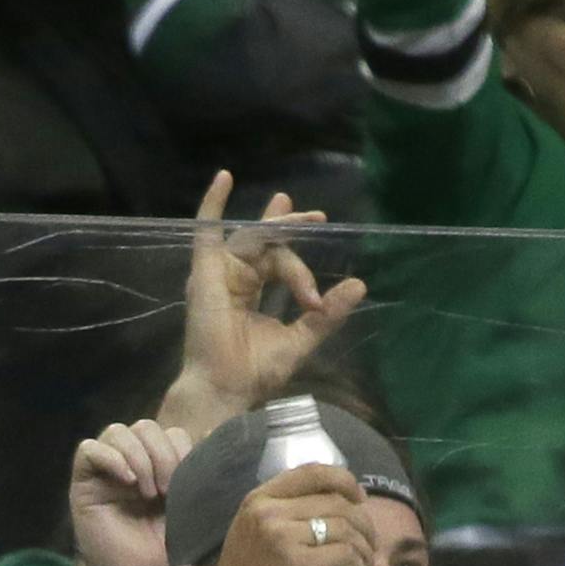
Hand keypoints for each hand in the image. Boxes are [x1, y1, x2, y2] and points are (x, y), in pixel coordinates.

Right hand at [71, 420, 192, 565]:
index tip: (186, 484)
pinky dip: (109, 458)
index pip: (170, 432)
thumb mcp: (194, 506)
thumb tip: (213, 431)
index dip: (180, 450)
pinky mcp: (83, 483)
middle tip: (166, 490)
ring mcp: (106, 472)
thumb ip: (201, 471)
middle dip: (162, 454)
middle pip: (145, 427)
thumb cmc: (170, 552)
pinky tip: (126, 482)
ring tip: (147, 492)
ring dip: (139, 457)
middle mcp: (132, 464)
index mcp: (160, 467)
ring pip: (117, 432)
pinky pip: (89, 449)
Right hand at [159, 170, 366, 440]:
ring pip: (253, 241)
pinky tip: (225, 178)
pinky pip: (206, 233)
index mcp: (250, 294)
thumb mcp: (301, 338)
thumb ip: (327, 314)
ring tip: (300, 216)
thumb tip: (359, 284)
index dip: (299, 270)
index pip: (277, 264)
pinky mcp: (205, 274)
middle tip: (317, 217)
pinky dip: (212, 205)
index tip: (314, 296)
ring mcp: (217, 275)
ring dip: (277, 229)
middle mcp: (233, 280)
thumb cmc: (256, 371)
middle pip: (266, 245)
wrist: (228, 388)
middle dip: (290, 229)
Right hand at [204, 464, 373, 565]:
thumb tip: (340, 497)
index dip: (344, 480)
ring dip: (364, 547)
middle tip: (368, 542)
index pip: (312, 471)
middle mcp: (268, 513)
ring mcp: (282, 538)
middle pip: (336, 502)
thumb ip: (286, 509)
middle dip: (363, 521)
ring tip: (361, 563)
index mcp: (258, 499)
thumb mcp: (256, 530)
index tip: (358, 498)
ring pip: (346, 528)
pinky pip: (346, 554)